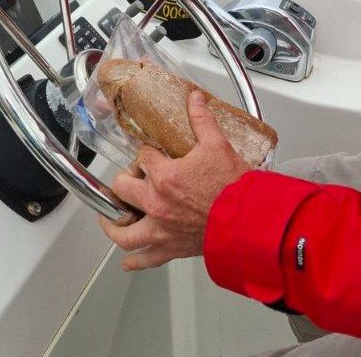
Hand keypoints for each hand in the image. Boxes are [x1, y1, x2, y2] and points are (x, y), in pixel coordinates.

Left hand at [98, 92, 249, 270]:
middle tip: (134, 178)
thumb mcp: (217, 144)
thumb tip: (194, 99)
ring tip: (111, 218)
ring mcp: (161, 230)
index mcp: (165, 176)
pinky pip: (144, 259)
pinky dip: (134, 262)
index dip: (146, 154)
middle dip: (125, 180)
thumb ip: (201, 119)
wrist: (248, 220)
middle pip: (123, 189)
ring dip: (114, 224)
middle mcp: (156, 204)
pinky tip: (128, 260)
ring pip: (124, 232)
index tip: (153, 155)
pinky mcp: (170, 249)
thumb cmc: (234, 186)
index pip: (142, 157)